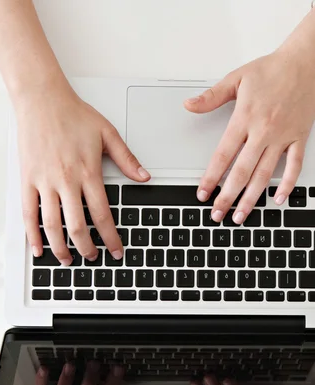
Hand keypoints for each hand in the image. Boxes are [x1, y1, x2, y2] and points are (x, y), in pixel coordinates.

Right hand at [17, 85, 149, 264]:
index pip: (102, 215)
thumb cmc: (72, 113)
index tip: (116, 251)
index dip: (110, 238)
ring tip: (67, 260)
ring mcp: (44, 182)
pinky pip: (28, 213)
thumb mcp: (107, 133)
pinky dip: (32, 235)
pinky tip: (38, 249)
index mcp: (88, 172)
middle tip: (92, 257)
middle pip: (77, 226)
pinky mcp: (27, 180)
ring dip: (61, 248)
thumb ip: (127, 159)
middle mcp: (66, 181)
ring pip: (52, 225)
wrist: (42, 99)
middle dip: (86, 248)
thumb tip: (144, 177)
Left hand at [185, 47, 314, 224]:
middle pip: (241, 172)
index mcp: (245, 118)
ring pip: (264, 174)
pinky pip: (294, 165)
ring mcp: (283, 136)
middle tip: (217, 215)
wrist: (307, 61)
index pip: (223, 155)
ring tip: (240, 216)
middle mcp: (264, 131)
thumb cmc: (272, 69)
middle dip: (227, 197)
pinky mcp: (299, 137)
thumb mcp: (237, 78)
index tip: (203, 194)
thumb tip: (189, 105)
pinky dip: (287, 183)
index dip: (211, 177)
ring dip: (251, 198)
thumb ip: (211, 96)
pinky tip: (278, 199)